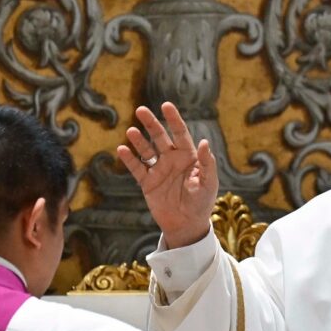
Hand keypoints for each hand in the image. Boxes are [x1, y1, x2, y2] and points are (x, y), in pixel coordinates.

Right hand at [116, 102, 218, 248]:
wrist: (187, 224)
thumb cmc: (202, 202)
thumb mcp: (208, 182)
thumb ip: (207, 163)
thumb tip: (204, 141)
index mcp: (189, 156)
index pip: (180, 133)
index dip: (173, 119)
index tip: (166, 105)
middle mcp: (172, 159)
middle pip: (160, 137)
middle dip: (151, 123)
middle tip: (141, 110)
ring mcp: (159, 170)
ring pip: (146, 150)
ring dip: (139, 140)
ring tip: (131, 131)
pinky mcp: (147, 183)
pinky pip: (137, 168)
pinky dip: (129, 160)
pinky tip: (122, 149)